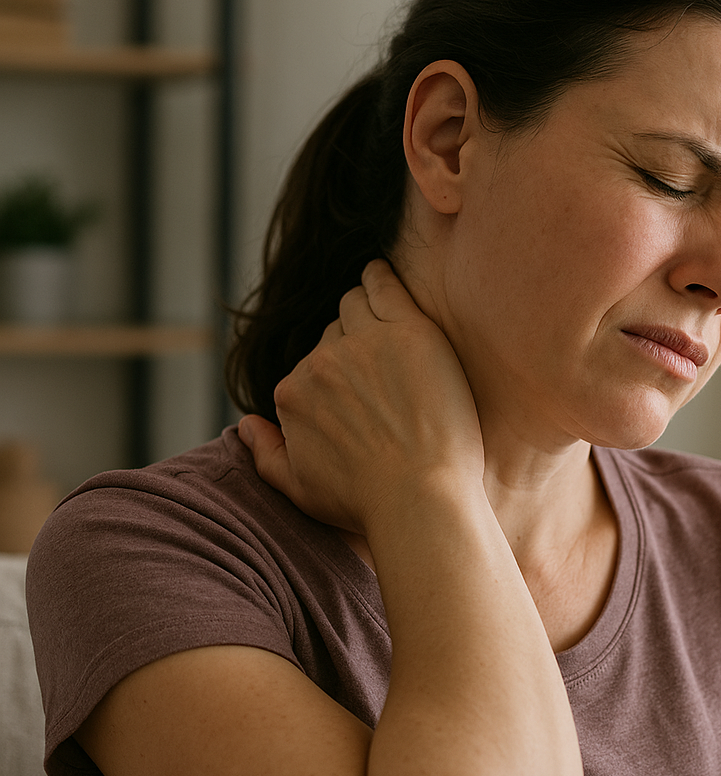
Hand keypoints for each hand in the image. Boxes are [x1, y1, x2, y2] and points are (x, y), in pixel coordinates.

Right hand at [239, 259, 483, 533]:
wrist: (420, 499)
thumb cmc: (365, 502)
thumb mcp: (300, 489)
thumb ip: (265, 454)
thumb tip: (244, 426)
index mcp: (293, 393)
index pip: (309, 365)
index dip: (333, 374)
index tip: (357, 386)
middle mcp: (320, 362)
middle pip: (332, 333)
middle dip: (350, 342)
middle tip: (380, 361)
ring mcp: (364, 342)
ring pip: (355, 304)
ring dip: (364, 306)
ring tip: (381, 313)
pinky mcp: (408, 330)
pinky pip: (385, 286)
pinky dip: (380, 276)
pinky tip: (380, 273)